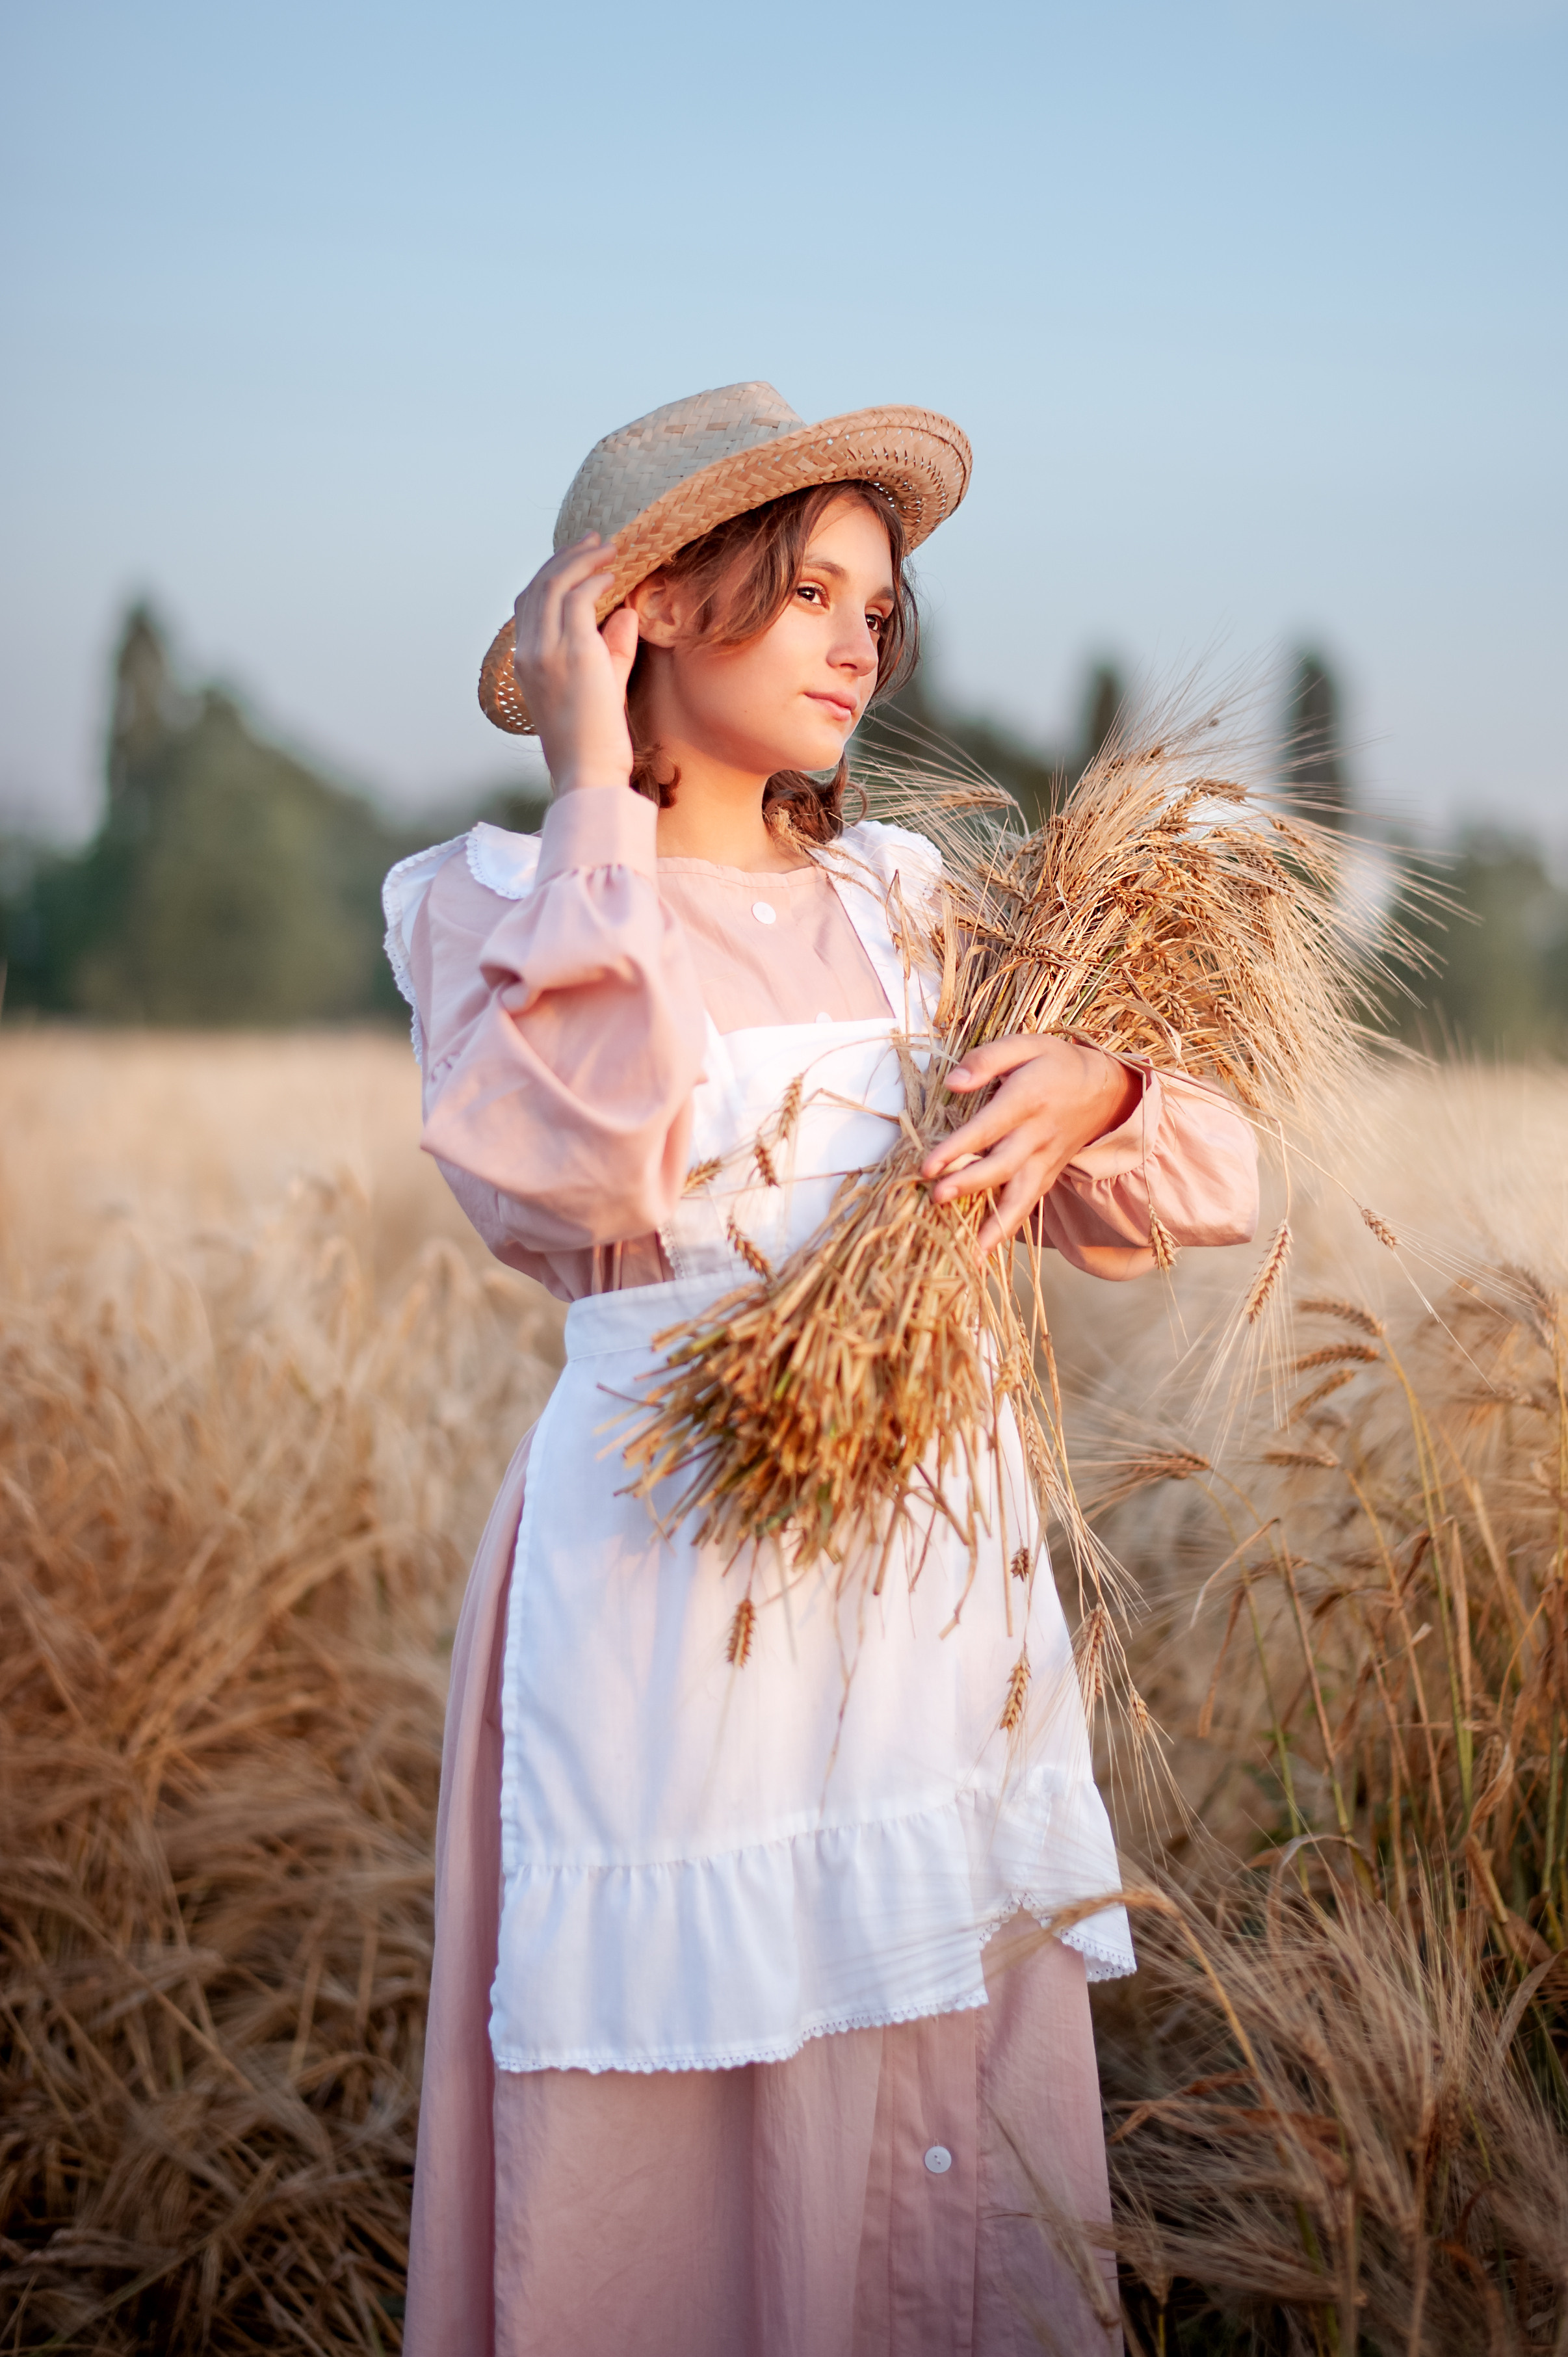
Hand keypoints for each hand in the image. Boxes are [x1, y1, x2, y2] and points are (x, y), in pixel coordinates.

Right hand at [512, 535, 640, 793]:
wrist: (588, 773)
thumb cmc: (594, 741)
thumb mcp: (601, 686)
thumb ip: (611, 648)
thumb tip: (624, 612)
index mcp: (524, 662)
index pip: (529, 602)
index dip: (552, 572)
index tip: (580, 557)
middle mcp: (528, 652)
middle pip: (538, 585)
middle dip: (567, 557)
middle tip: (596, 541)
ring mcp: (546, 651)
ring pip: (555, 584)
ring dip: (583, 561)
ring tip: (609, 550)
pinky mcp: (571, 653)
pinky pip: (578, 599)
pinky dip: (594, 581)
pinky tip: (612, 577)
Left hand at [921, 1035, 1141, 1253]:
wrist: (1108, 1089)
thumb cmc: (1058, 1064)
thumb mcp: (1026, 1044)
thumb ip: (988, 1059)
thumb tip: (952, 1083)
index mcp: (1029, 1099)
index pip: (989, 1127)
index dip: (958, 1148)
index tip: (928, 1165)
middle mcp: (1039, 1134)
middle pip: (1003, 1165)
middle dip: (970, 1184)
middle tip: (937, 1197)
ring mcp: (1047, 1159)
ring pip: (1022, 1195)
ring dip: (996, 1223)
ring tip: (971, 1250)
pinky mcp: (1050, 1174)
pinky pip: (1030, 1204)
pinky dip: (1010, 1227)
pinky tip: (986, 1248)